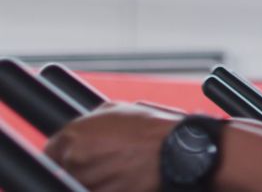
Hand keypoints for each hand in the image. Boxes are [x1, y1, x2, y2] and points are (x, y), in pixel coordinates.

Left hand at [45, 102, 181, 191]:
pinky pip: (96, 190)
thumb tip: (81, 129)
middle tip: (108, 162)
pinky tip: (124, 180)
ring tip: (120, 171)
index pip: (51, 152)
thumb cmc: (153, 130)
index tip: (81, 157)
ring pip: (80, 183)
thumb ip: (90, 122)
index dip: (66, 155)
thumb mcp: (118, 110)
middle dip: (83, 167)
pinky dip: (108, 187)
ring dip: (96, 180)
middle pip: (66, 170)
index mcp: (73, 135)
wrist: (177, 152)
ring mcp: (87, 180)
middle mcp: (75, 158)